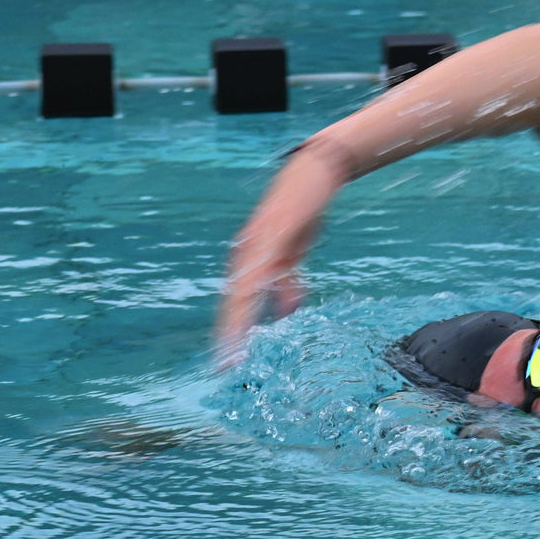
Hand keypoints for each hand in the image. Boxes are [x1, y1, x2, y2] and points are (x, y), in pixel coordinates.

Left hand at [211, 139, 346, 367]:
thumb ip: (288, 281)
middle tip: (224, 366)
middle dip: (229, 335)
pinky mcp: (271, 235)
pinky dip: (255, 293)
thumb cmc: (304, 212)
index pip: (237, 302)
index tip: (228, 359)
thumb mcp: (296, 252)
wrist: (315, 173)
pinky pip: (261, 269)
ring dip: (236, 322)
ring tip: (233, 350)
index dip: (232, 331)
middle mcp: (246, 253)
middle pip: (233, 302)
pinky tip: (251, 309)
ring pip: (242, 290)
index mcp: (250, 259)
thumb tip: (286, 311)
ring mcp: (256, 244)